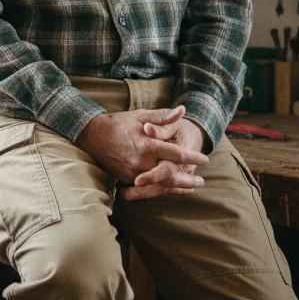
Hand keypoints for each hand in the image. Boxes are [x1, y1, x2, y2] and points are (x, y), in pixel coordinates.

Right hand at [76, 106, 207, 199]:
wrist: (92, 136)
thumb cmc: (119, 124)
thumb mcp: (140, 115)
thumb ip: (162, 116)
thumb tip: (182, 110)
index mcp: (147, 144)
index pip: (176, 153)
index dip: (193, 157)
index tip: (205, 159)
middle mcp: (141, 161)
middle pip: (171, 175)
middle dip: (188, 179)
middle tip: (202, 181)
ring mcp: (133, 173)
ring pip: (160, 185)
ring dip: (177, 188)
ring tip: (191, 188)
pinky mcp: (126, 179)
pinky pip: (148, 187)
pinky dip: (162, 189)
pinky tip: (171, 189)